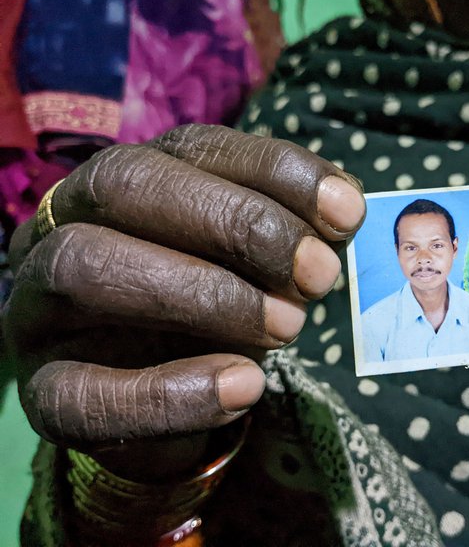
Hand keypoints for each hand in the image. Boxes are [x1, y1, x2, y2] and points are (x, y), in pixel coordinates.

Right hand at [4, 124, 364, 478]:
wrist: (170, 401)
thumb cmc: (217, 312)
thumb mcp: (259, 263)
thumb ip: (291, 234)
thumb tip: (344, 210)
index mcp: (131, 180)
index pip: (193, 147)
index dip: (273, 171)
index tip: (346, 213)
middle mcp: (71, 223)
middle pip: (128, 184)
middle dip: (239, 225)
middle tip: (319, 276)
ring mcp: (41, 305)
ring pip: (90, 267)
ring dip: (206, 295)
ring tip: (288, 328)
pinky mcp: (46, 389)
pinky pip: (87, 391)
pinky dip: (173, 392)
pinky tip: (245, 388)